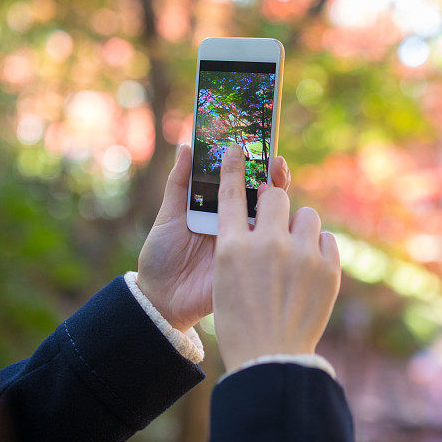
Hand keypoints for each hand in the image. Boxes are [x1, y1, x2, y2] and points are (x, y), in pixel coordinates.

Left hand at [137, 145, 290, 331]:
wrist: (162, 299)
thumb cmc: (162, 256)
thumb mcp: (168, 217)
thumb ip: (179, 184)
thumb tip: (187, 146)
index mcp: (218, 208)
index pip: (240, 180)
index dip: (249, 162)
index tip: (253, 142)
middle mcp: (237, 222)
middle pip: (263, 192)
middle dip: (272, 172)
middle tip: (273, 158)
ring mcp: (248, 242)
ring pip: (273, 214)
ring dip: (279, 194)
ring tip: (274, 176)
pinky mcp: (252, 263)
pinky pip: (272, 244)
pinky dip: (279, 228)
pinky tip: (277, 214)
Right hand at [213, 145, 340, 372]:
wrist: (271, 358)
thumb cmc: (240, 323)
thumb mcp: (224, 280)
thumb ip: (239, 246)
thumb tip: (258, 224)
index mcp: (232, 247)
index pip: (230, 194)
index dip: (233, 168)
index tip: (238, 149)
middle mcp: (266, 244)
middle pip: (275, 196)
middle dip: (274, 199)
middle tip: (274, 213)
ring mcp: (301, 255)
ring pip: (306, 215)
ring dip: (299, 227)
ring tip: (295, 250)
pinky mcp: (328, 269)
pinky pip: (328, 239)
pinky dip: (319, 249)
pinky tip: (311, 267)